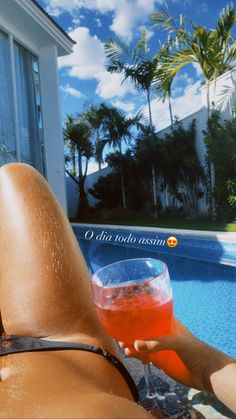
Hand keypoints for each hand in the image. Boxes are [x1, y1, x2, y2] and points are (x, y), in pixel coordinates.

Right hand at [119, 318, 233, 392]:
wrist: (206, 373)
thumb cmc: (195, 350)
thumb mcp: (177, 342)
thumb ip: (157, 343)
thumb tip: (135, 344)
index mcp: (167, 322)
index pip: (151, 313)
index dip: (139, 313)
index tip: (125, 312)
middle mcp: (162, 333)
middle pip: (143, 329)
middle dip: (131, 330)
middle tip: (119, 332)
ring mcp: (160, 347)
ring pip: (142, 343)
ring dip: (131, 343)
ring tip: (122, 344)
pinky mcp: (159, 360)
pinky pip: (144, 356)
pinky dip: (136, 355)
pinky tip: (130, 354)